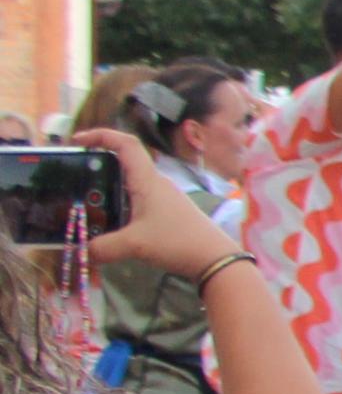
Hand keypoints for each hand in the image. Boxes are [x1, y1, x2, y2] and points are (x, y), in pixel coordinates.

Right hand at [72, 131, 229, 276]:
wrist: (215, 259)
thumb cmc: (178, 242)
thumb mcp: (135, 245)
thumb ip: (103, 248)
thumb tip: (81, 252)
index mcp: (148, 180)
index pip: (126, 144)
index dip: (102, 135)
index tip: (78, 141)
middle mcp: (155, 184)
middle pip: (124, 163)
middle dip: (97, 165)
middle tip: (74, 177)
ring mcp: (162, 197)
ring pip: (129, 183)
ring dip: (107, 188)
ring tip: (83, 202)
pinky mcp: (166, 212)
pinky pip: (136, 200)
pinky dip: (118, 205)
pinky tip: (107, 221)